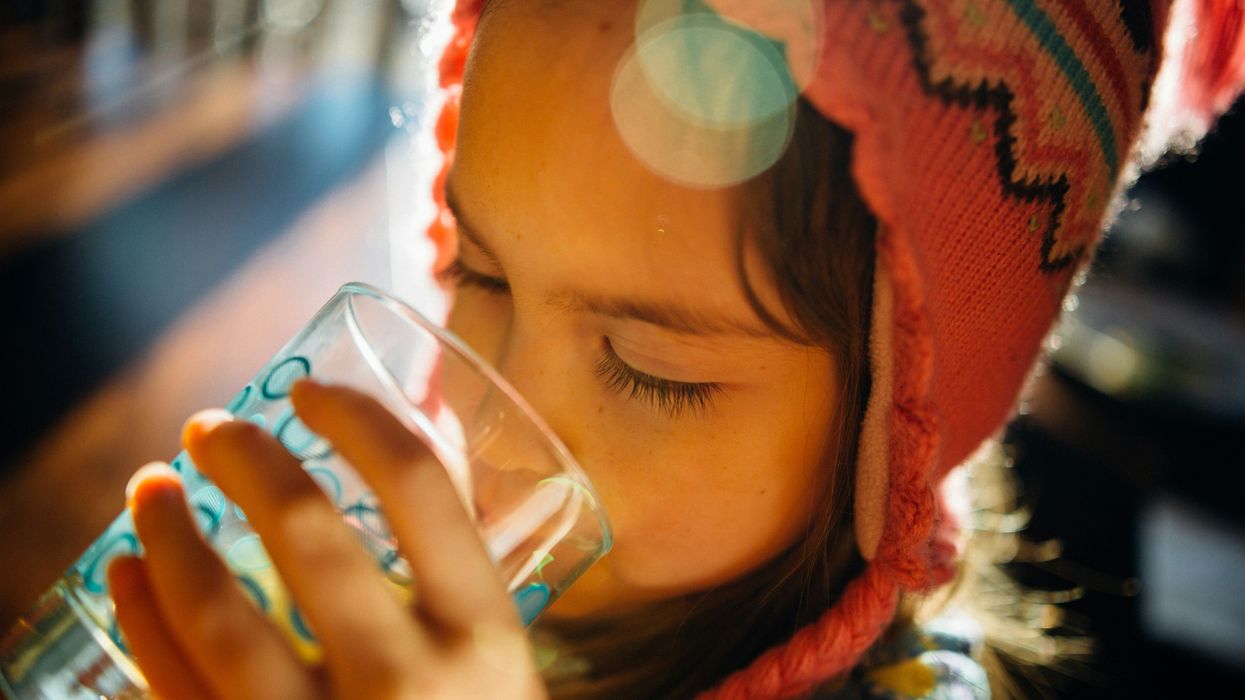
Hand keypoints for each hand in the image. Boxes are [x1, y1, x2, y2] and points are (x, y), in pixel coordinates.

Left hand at [107, 380, 546, 699]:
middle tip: (209, 428)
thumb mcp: (501, 662)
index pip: (420, 488)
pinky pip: (176, 690)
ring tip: (148, 489)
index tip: (310, 392)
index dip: (357, 419)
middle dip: (244, 459)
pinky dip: (141, 622)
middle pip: (307, 532)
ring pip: (219, 614)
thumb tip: (429, 433)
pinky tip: (126, 577)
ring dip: (167, 535)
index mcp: (485, 636)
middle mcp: (410, 683)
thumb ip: (461, 566)